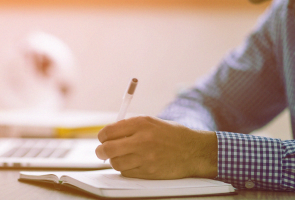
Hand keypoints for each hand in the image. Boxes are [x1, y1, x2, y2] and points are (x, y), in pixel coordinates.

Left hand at [95, 116, 217, 178]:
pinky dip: (126, 169)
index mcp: (141, 123)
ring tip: (121, 157)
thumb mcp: (151, 122)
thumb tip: (108, 134)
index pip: (109, 131)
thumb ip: (130, 127)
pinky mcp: (148, 172)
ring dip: (114, 161)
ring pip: (115, 163)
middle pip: (107, 149)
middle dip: (101, 151)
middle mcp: (141, 139)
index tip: (103, 139)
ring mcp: (145, 157)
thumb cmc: (171, 135)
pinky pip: (127, 172)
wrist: (194, 151)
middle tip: (102, 152)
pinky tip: (133, 163)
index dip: (102, 136)